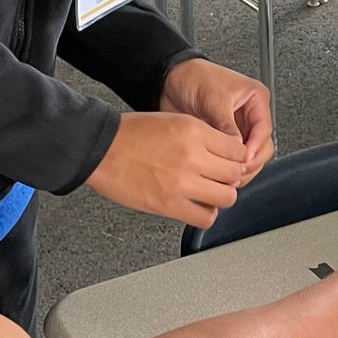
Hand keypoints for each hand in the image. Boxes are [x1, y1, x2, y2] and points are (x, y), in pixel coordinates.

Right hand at [87, 111, 247, 228]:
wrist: (100, 148)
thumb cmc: (129, 134)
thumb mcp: (173, 120)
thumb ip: (201, 135)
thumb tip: (223, 152)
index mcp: (194, 131)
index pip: (238, 150)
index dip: (236, 158)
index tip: (231, 162)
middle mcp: (192, 156)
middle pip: (235, 174)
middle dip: (230, 177)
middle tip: (219, 178)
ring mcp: (182, 182)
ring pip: (227, 197)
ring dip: (220, 196)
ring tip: (208, 193)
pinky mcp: (169, 205)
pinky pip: (205, 217)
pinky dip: (205, 214)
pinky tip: (196, 206)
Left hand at [160, 58, 273, 186]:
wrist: (170, 79)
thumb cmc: (195, 77)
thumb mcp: (213, 100)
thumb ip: (226, 125)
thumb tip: (236, 148)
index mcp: (256, 99)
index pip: (264, 130)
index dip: (255, 147)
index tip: (243, 159)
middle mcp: (250, 114)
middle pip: (262, 146)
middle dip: (251, 161)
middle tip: (236, 171)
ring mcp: (237, 127)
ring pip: (249, 154)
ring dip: (240, 167)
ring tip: (227, 175)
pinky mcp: (224, 137)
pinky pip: (232, 156)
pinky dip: (228, 165)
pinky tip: (219, 171)